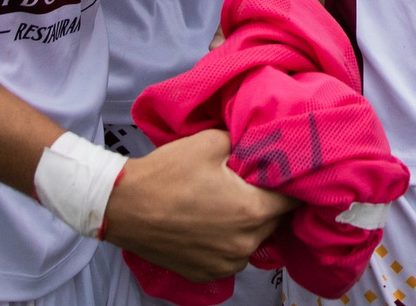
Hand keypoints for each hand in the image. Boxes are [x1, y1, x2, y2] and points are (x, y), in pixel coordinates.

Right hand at [99, 128, 293, 283]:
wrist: (124, 207)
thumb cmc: (165, 175)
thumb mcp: (210, 142)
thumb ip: (243, 142)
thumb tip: (259, 141)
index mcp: (251, 211)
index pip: (291, 200)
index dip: (291, 184)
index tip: (286, 175)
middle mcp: (243, 244)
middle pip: (273, 221)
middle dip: (267, 202)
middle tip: (252, 184)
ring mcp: (225, 264)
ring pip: (253, 240)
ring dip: (248, 225)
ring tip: (227, 203)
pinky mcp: (206, 273)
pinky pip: (230, 256)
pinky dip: (227, 242)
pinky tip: (212, 223)